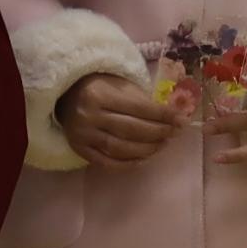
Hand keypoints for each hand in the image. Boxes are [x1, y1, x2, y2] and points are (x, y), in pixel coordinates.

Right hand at [56, 73, 180, 167]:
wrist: (65, 95)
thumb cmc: (98, 86)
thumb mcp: (118, 84)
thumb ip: (141, 99)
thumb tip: (170, 117)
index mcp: (100, 94)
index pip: (139, 108)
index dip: (163, 115)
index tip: (181, 120)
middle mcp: (89, 116)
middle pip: (131, 130)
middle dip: (158, 133)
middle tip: (174, 133)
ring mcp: (83, 135)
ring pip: (121, 148)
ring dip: (147, 149)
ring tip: (163, 145)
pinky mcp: (79, 150)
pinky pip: (107, 163)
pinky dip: (128, 164)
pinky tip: (144, 159)